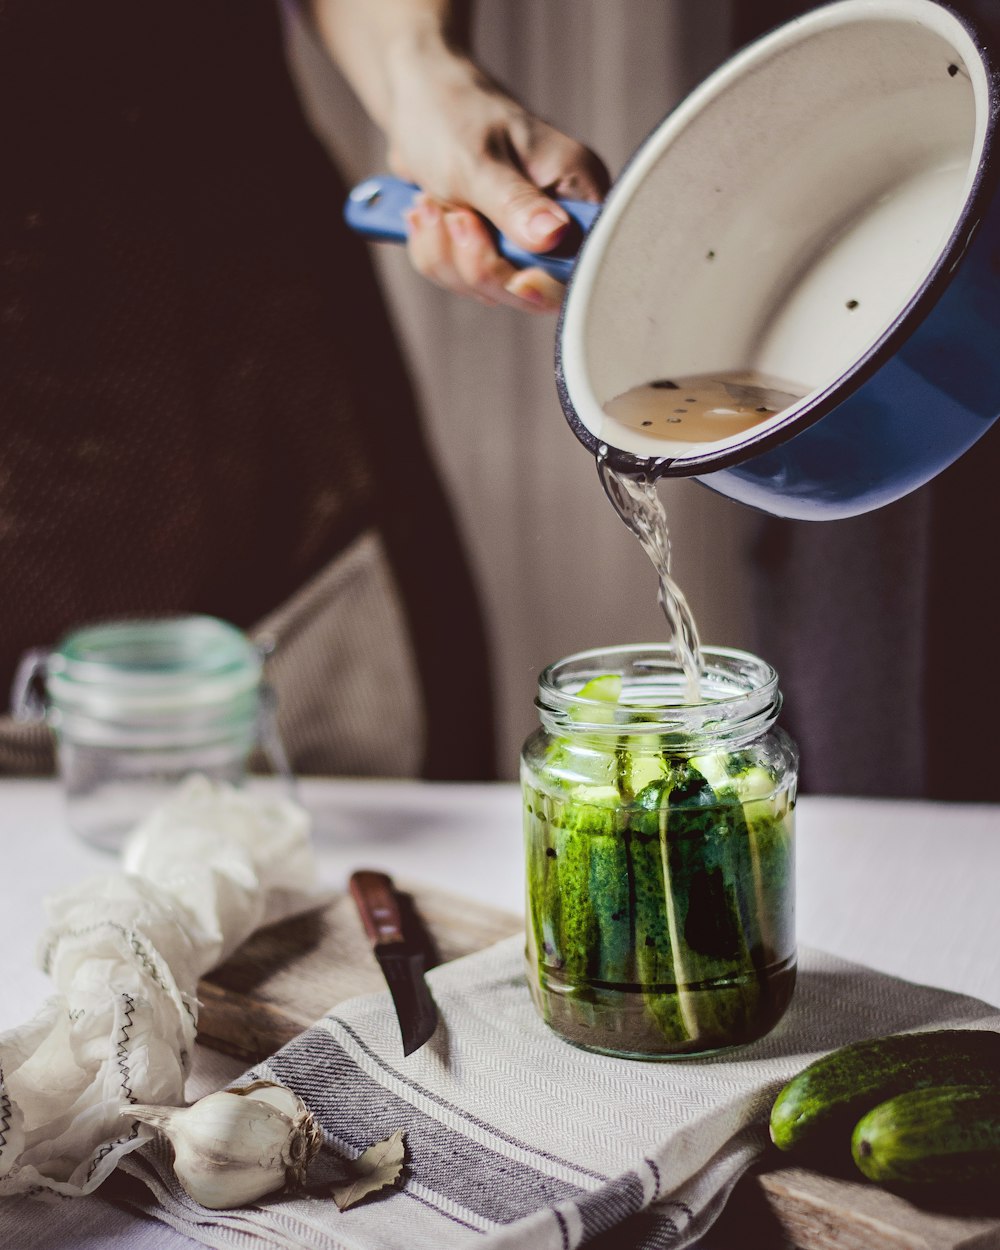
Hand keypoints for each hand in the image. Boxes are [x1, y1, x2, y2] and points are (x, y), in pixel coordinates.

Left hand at [387, 49, 608, 311]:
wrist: (418, 102)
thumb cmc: (452, 115)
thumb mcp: (480, 161)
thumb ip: (516, 203)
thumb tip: (555, 236)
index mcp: (578, 191)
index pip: (582, 265)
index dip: (548, 283)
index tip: (517, 276)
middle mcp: (559, 221)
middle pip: (533, 291)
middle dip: (480, 265)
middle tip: (455, 218)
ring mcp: (523, 240)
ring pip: (490, 289)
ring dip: (448, 256)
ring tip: (431, 205)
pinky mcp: (492, 250)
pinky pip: (463, 281)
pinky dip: (436, 254)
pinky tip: (428, 213)